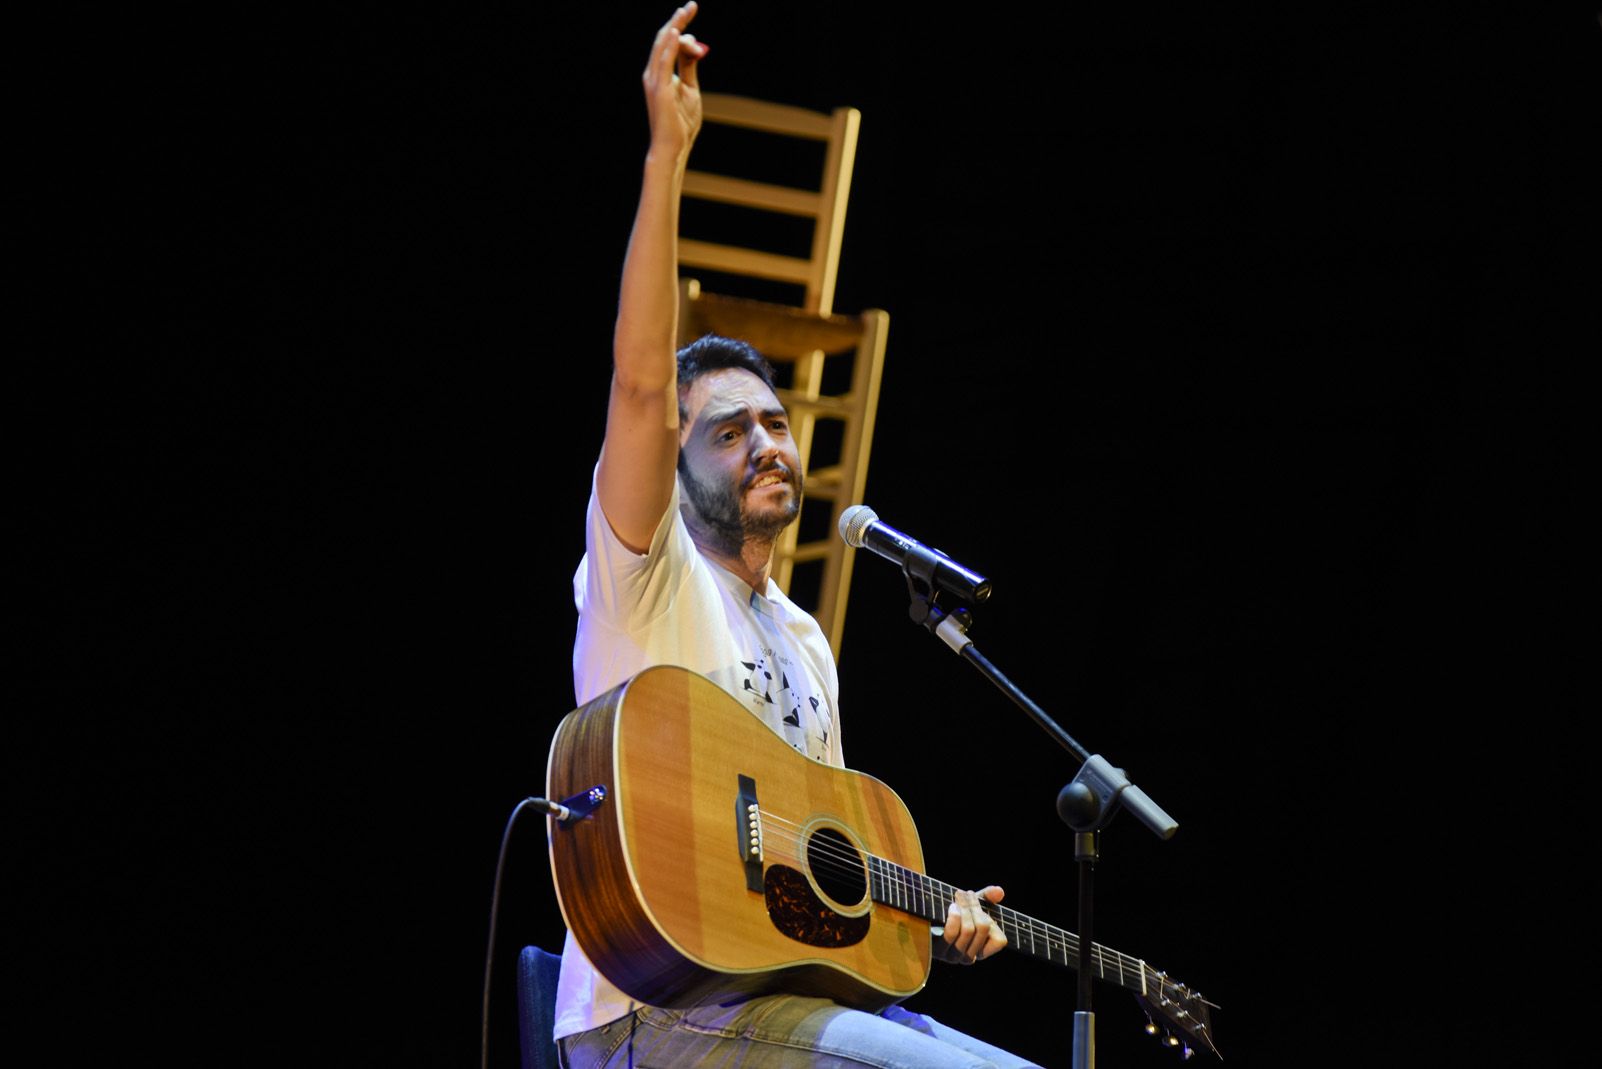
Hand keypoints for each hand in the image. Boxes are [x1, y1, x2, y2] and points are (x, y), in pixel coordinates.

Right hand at [642, 3, 707, 157]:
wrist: (673, 146)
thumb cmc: (681, 123)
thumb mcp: (690, 89)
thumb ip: (689, 67)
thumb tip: (694, 47)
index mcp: (660, 73)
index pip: (670, 43)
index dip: (683, 30)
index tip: (695, 21)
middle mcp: (653, 73)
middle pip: (664, 38)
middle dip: (678, 19)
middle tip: (691, 4)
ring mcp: (654, 80)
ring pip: (662, 45)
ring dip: (675, 25)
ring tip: (686, 10)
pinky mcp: (659, 88)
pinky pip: (663, 61)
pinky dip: (669, 45)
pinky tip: (676, 31)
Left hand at [941, 885, 1006, 963]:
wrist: (923, 915)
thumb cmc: (952, 911)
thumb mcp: (971, 903)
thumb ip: (987, 897)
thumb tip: (999, 891)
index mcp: (980, 950)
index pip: (999, 941)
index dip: (992, 920)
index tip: (980, 904)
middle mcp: (968, 957)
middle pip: (982, 928)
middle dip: (975, 906)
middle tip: (966, 893)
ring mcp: (953, 956)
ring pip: (968, 930)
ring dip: (964, 908)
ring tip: (958, 896)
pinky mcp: (937, 951)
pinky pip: (951, 934)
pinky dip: (954, 917)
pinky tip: (951, 906)